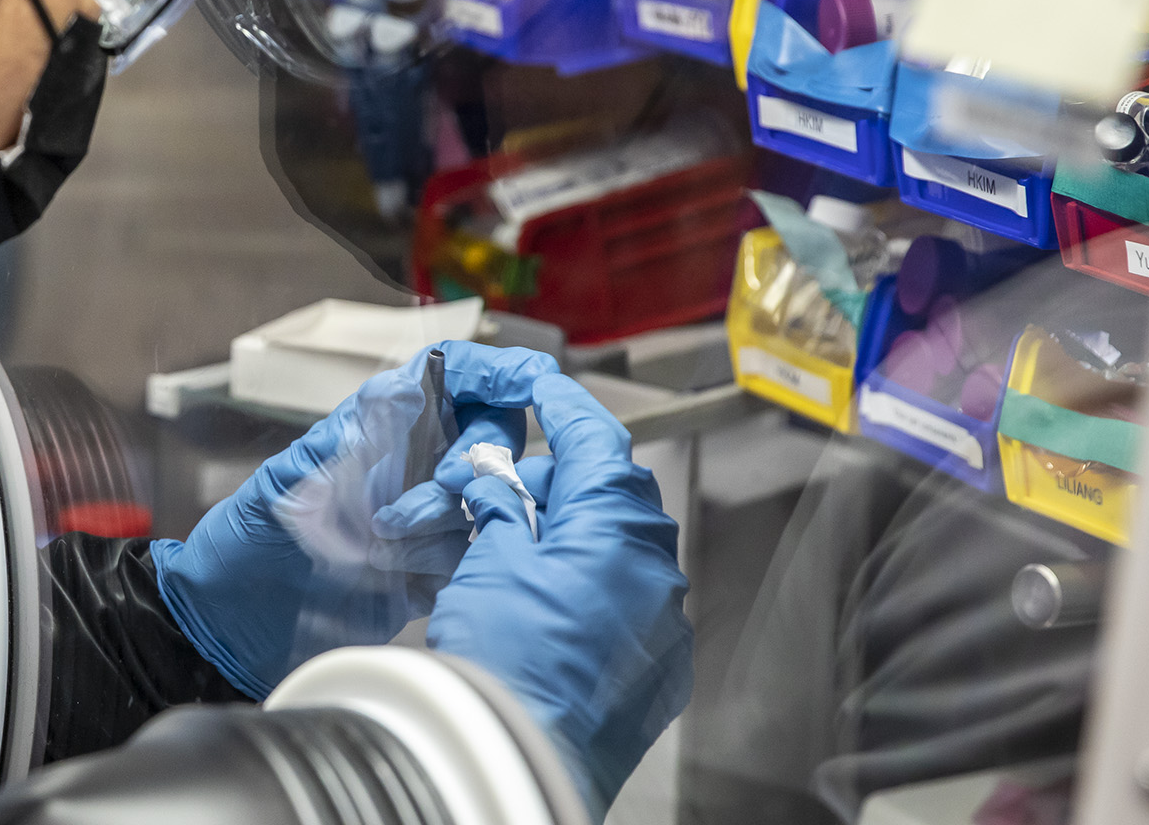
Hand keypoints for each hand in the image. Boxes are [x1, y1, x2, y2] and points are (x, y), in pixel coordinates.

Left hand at [152, 341, 560, 698]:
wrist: (229, 629)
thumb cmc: (242, 548)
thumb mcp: (284, 485)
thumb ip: (345, 440)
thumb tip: (403, 386)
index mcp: (375, 427)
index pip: (453, 374)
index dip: (499, 370)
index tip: (536, 379)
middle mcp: (406, 465)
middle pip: (488, 435)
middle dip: (476, 460)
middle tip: (433, 493)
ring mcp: (422, 518)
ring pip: (486, 501)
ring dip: (447, 526)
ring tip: (385, 550)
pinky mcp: (427, 571)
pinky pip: (474, 558)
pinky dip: (449, 568)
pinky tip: (406, 581)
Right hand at [426, 371, 691, 817]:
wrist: (523, 762)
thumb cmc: (506, 667)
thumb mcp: (487, 565)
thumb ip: (499, 514)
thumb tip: (495, 491)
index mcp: (619, 527)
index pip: (595, 438)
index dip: (560, 406)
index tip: (539, 386)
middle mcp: (656, 569)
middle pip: (603, 497)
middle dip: (544, 489)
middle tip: (487, 499)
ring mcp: (662, 622)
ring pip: (611, 552)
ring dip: (559, 543)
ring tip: (498, 561)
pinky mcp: (656, 668)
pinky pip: (620, 605)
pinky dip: (579, 592)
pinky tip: (531, 609)